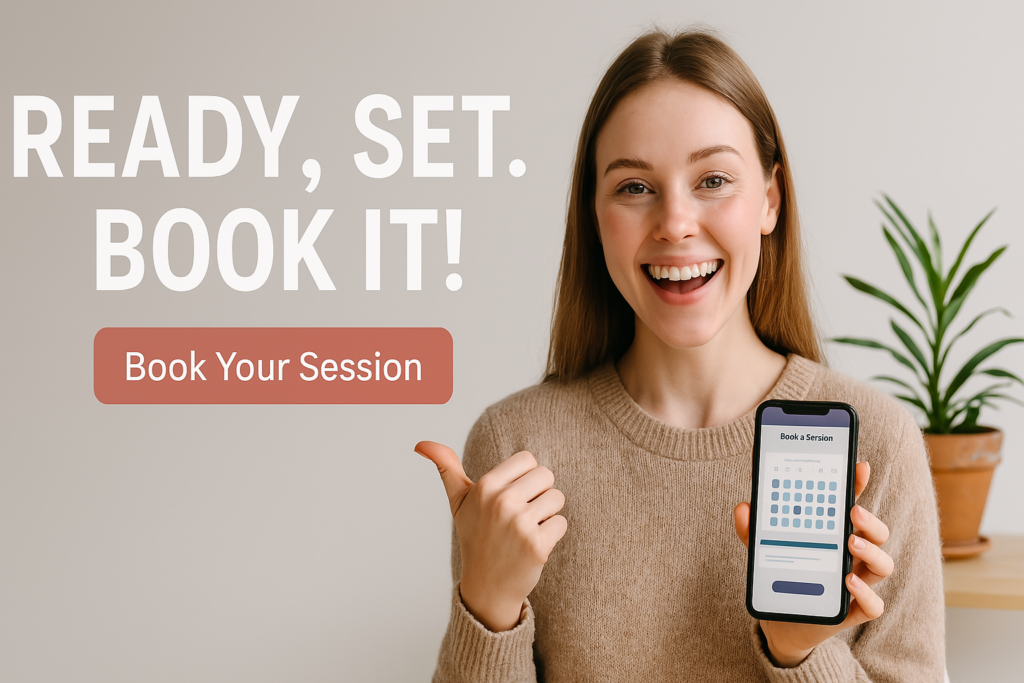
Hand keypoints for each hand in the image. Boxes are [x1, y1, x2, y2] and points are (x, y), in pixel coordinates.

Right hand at [415, 441, 567, 631]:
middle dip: (539, 493)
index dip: (524, 478)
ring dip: (547, 514)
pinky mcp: (537, 545)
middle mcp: (501, 502)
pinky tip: (532, 546)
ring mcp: (519, 524)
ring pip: (557, 498)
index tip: (511, 497)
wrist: (486, 586)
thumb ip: (446, 467)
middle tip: (520, 515)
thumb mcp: (458, 501)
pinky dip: (552, 534)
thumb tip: (421, 444)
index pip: (528, 459)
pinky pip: (561, 523)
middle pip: (546, 475)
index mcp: (485, 486)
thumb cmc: (475, 536)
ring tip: (525, 530)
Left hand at [733, 462, 892, 667]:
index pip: (852, 505)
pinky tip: (848, 583)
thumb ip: (753, 529)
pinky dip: (866, 594)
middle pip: (877, 533)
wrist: (779, 620)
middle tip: (853, 512)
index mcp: (834, 534)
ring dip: (873, 552)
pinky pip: (874, 605)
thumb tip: (744, 507)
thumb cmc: (782, 575)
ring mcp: (856, 582)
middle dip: (871, 520)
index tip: (859, 466)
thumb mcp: (762, 549)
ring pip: (884, 565)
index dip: (859, 485)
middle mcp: (852, 556)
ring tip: (851, 543)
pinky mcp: (851, 611)